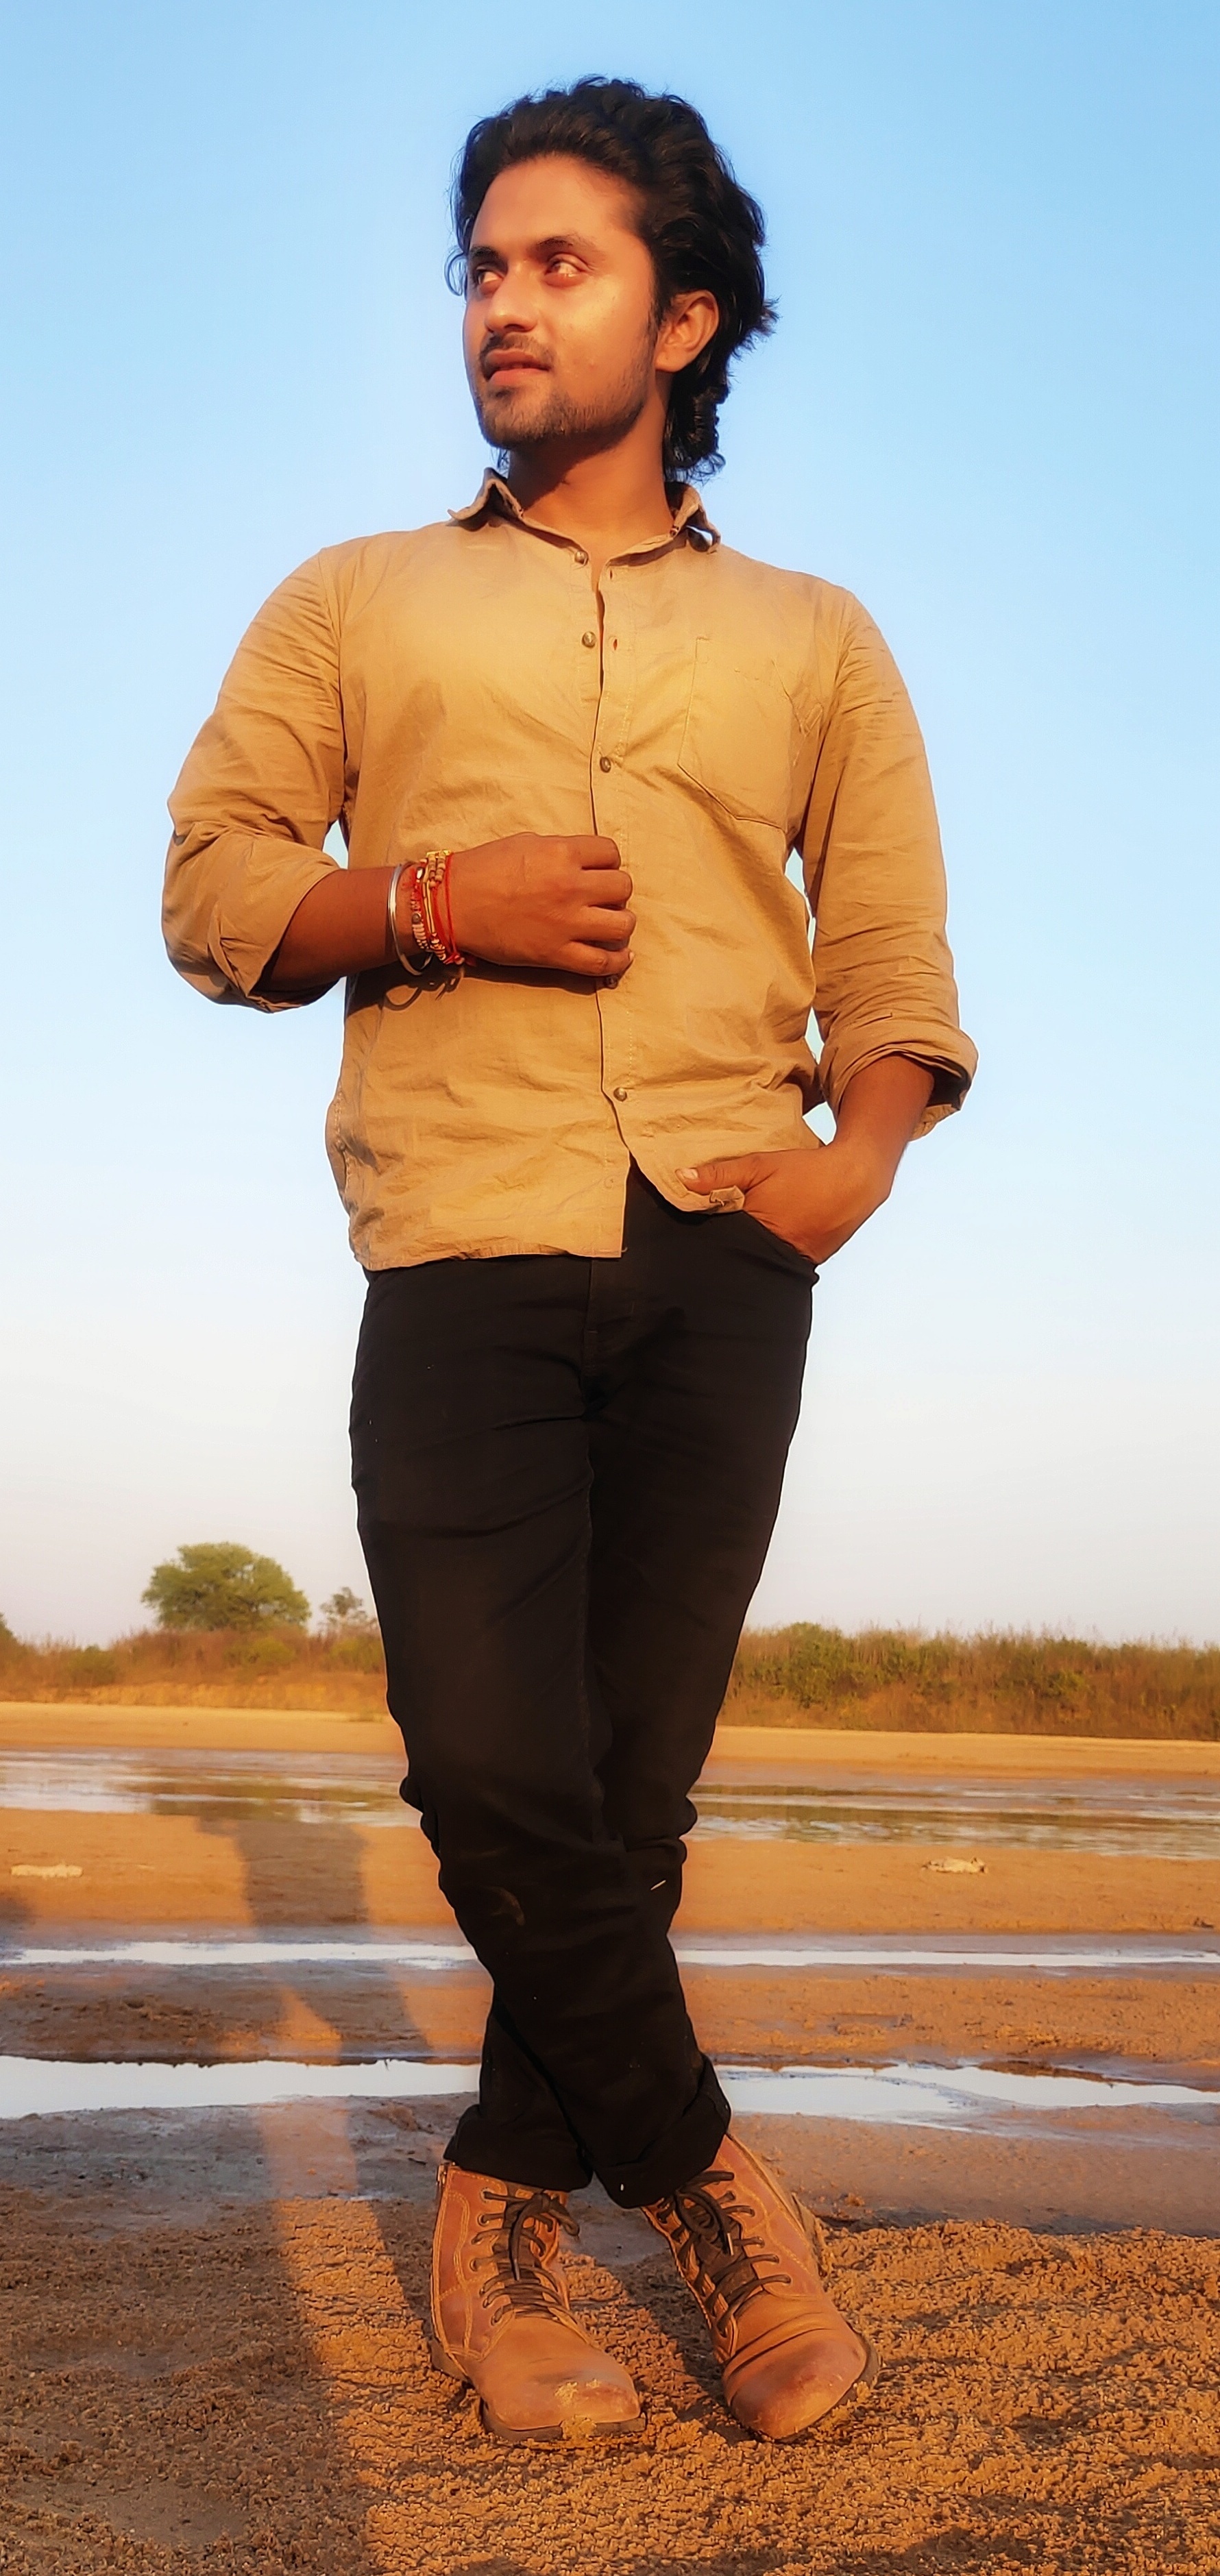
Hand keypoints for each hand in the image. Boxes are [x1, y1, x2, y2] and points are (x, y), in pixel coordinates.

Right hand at [446, 834, 633, 976]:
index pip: (611, 853)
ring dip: (620, 923)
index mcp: (562, 853)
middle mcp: (570, 886)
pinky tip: (623, 955)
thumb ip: (560, 850)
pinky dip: (619, 960)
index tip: (598, 870)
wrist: (451, 904)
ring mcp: (566, 923)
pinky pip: (603, 962)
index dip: (607, 862)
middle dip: (615, 891)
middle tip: (601, 898)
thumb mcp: (526, 843)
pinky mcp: (556, 954)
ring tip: (609, 924)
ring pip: (623, 924)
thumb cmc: (483, 869)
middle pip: (623, 887)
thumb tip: (584, 862)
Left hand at [676, 1059, 936, 1262]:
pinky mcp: (809, 1262)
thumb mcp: (760, 1164)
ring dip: (748, 1256)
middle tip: (708, 1248)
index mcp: (760, 1232)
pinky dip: (769, 1255)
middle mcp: (777, 1255)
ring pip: (759, 1263)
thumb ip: (720, 1173)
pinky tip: (764, 1243)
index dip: (706, 1243)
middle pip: (740, 1260)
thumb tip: (682, 1178)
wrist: (856, 1179)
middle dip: (725, 1254)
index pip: (721, 1246)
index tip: (690, 1241)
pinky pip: (779, 1263)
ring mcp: (794, 1262)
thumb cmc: (806, 1170)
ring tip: (737, 1246)